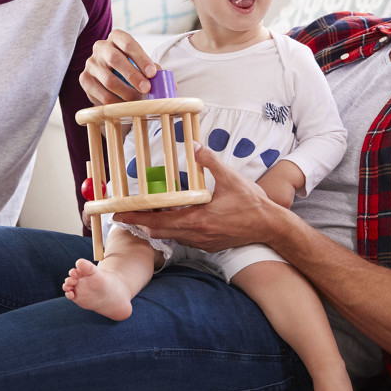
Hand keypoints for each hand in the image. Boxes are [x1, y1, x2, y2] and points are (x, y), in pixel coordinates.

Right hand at [79, 29, 157, 104]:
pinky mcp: (85, 79)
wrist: (110, 76)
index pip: (128, 43)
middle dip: (133, 76)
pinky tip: (125, 105)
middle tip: (146, 89)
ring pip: (108, 80)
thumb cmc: (130, 67)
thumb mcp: (142, 64)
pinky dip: (116, 103)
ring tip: (138, 100)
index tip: (152, 73)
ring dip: (126, 93)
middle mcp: (101, 47)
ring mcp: (91, 63)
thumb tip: (165, 83)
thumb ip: (154, 70)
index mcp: (116, 37)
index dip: (141, 58)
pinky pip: (101, 95)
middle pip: (115, 59)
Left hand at [114, 146, 290, 252]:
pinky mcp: (209, 245)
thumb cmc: (252, 204)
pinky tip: (175, 217)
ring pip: (171, 236)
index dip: (137, 218)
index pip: (159, 221)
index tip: (120, 214)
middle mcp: (197, 234)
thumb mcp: (231, 178)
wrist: (270, 227)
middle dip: (142, 223)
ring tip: (149, 213)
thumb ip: (210, 161)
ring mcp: (203, 242)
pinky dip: (174, 229)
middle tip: (127, 213)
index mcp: (198, 219)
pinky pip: (184, 238)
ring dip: (159, 226)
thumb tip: (194, 145)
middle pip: (160, 232)